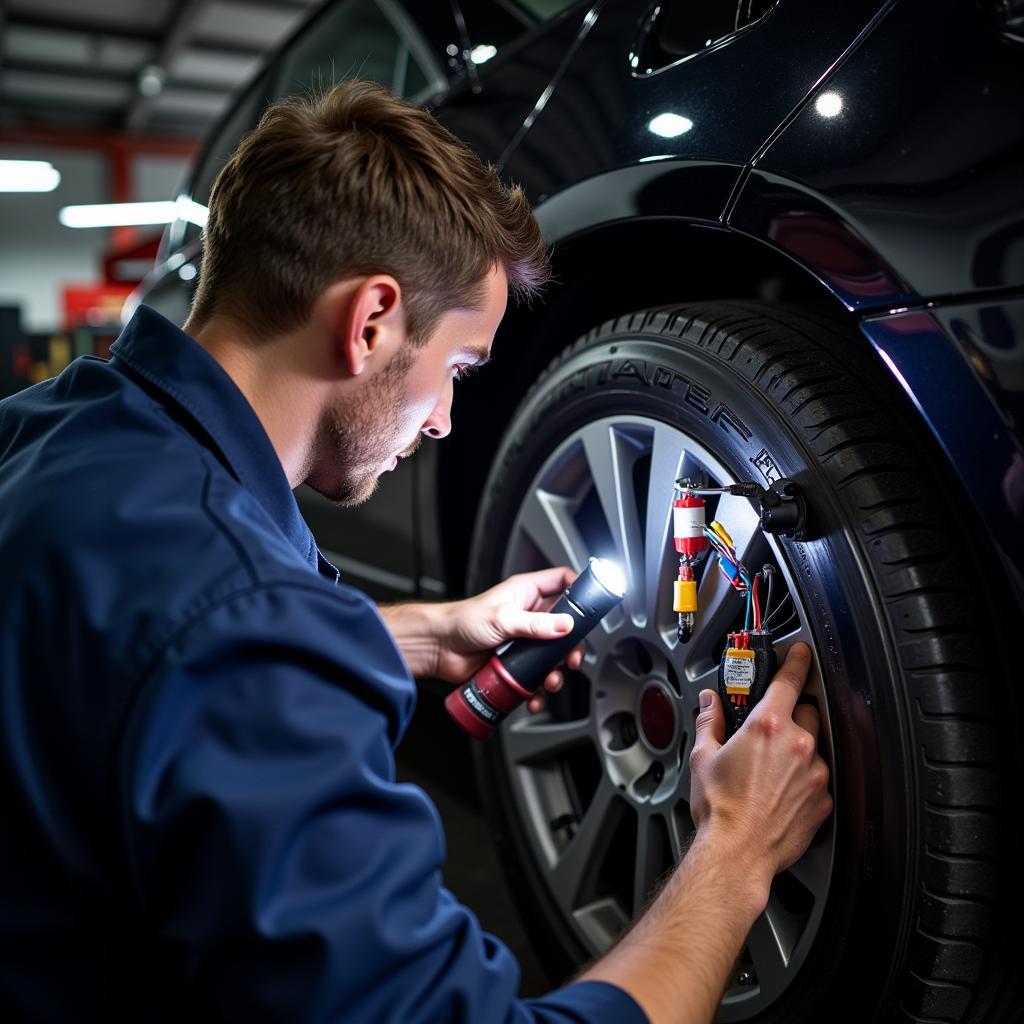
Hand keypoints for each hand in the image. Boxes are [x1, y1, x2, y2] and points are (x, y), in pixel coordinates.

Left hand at [380, 568, 585, 709]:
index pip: (563, 581)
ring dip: (556, 671)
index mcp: (527, 592)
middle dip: (572, 646)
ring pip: (553, 655)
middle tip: (572, 659)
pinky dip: (539, 688)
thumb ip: (535, 624)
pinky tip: (535, 696)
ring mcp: (524, 640)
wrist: (438, 648)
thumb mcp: (502, 619)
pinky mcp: (516, 662)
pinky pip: (536, 676)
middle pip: (566, 626)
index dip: (580, 589)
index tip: (593, 604)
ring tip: (550, 681)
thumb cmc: (461, 621)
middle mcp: (529, 614)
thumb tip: (565, 625)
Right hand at [687, 642, 832, 904]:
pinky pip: (820, 777)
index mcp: (767, 726)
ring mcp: (815, 772)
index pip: (790, 679)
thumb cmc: (720, 809)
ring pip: (816, 746)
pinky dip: (805, 778)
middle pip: (808, 711)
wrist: (737, 853)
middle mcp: (798, 744)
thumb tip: (710, 704)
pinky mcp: (824, 799)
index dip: (797, 660)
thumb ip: (710, 722)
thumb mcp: (703, 756)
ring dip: (800, 748)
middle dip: (793, 714)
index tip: (800, 653)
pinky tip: (782, 790)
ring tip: (773, 768)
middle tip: (771, 728)